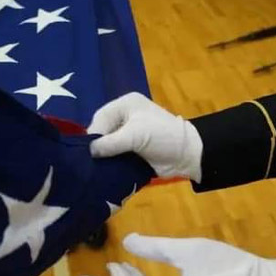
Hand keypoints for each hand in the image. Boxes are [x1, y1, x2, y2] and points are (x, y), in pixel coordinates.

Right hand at [86, 92, 204, 180]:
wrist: (188, 155)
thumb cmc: (163, 137)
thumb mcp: (135, 135)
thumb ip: (111, 142)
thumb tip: (89, 151)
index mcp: (125, 105)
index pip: (100, 117)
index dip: (93, 134)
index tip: (87, 152)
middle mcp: (125, 116)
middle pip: (102, 131)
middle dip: (96, 146)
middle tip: (88, 162)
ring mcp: (129, 133)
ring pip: (107, 144)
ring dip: (102, 156)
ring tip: (93, 168)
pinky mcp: (132, 149)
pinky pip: (115, 154)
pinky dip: (110, 162)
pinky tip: (103, 170)